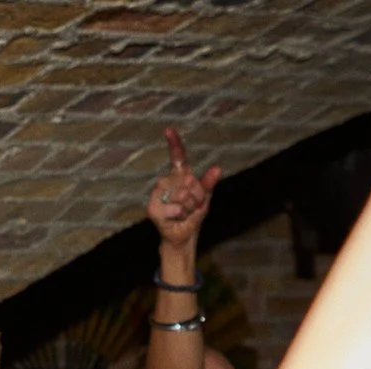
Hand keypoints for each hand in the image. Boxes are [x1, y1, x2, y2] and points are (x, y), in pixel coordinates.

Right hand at [149, 128, 221, 251]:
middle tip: (193, 207)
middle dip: (198, 197)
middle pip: (190, 182)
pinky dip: (180, 216)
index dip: (174, 143)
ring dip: (189, 208)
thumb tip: (218, 169)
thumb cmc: (193, 215)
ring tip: (184, 213)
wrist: (182, 236)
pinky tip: (176, 219)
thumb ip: (209, 183)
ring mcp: (158, 194)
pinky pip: (175, 208)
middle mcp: (166, 181)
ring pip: (182, 196)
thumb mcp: (205, 198)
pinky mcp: (153, 208)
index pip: (177, 156)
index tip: (169, 130)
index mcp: (179, 175)